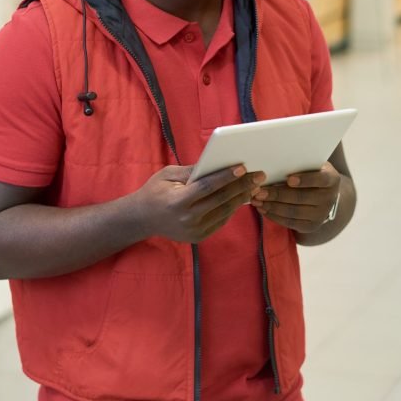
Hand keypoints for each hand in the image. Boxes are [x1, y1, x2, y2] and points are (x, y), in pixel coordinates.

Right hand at [135, 164, 264, 243]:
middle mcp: (188, 218)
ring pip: (225, 211)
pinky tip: (242, 197)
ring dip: (242, 198)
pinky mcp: (199, 237)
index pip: (207, 187)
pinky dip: (232, 208)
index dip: (226, 177)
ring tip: (255, 185)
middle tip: (258, 175)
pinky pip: (221, 220)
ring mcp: (194, 230)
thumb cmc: (155, 191)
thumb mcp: (168, 175)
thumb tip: (216, 162)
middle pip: (221, 200)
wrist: (142, 219)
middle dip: (242, 186)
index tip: (242, 167)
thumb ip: (191, 171)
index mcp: (178, 201)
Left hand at [251, 162, 340, 233]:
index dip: (305, 180)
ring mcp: (320, 215)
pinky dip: (273, 216)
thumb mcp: (312, 166)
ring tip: (256, 200)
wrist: (324, 195)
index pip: (320, 179)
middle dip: (278, 195)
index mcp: (331, 179)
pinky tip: (262, 209)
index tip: (289, 179)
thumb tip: (274, 160)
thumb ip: (300, 164)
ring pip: (293, 212)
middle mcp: (329, 198)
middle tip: (259, 191)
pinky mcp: (310, 226)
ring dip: (272, 206)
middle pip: (301, 197)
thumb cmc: (312, 173)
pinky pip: (289, 222)